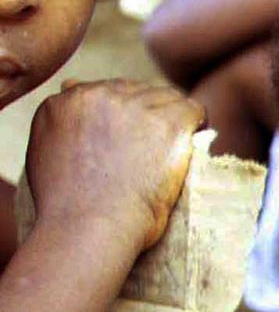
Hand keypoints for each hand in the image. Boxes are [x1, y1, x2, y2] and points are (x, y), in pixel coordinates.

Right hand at [25, 79, 202, 250]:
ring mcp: (132, 106)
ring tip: (176, 147)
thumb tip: (73, 84)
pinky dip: (197, 124)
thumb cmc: (69, 206)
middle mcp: (96, 95)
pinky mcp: (166, 123)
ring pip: (167, 97)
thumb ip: (64, 120)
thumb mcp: (48, 152)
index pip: (107, 92)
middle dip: (149, 114)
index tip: (131, 142)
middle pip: (138, 90)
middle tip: (157, 147)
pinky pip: (193, 110)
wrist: (87, 227)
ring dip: (175, 118)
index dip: (124, 117)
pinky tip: (193, 144)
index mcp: (65, 102)